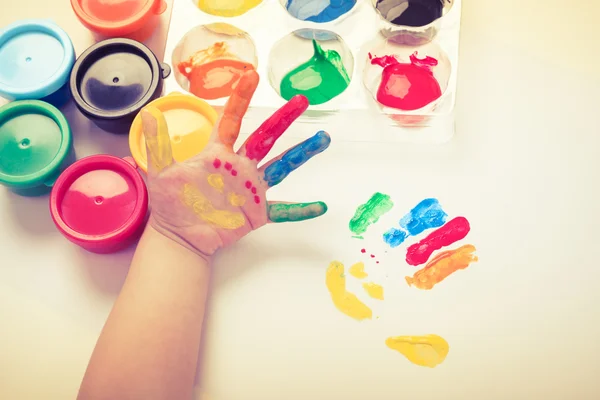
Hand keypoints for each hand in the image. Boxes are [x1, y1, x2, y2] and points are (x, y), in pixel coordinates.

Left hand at [140, 71, 330, 259]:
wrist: (179, 235)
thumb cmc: (170, 203)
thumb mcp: (160, 173)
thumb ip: (157, 145)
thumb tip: (147, 113)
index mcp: (218, 154)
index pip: (232, 120)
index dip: (241, 97)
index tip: (251, 74)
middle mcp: (239, 167)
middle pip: (265, 137)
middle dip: (283, 119)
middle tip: (301, 100)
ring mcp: (251, 189)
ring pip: (281, 167)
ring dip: (301, 154)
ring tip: (322, 140)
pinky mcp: (257, 212)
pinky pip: (283, 211)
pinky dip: (300, 210)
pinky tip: (319, 206)